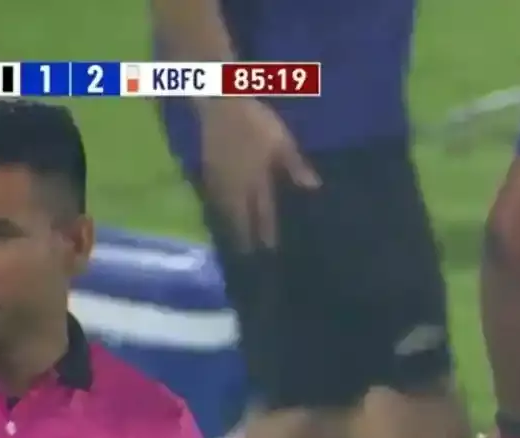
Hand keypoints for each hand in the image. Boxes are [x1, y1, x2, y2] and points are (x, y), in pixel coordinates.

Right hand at [198, 99, 319, 248]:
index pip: (262, 211)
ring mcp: (218, 177)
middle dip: (244, 234)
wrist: (219, 102)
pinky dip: (217, 207)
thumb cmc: (255, 121)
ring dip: (230, 224)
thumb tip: (313, 187)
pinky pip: (212, 195)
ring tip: (234, 238)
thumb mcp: (281, 141)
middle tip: (247, 252)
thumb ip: (295, 166)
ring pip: (224, 208)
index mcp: (256, 179)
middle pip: (240, 215)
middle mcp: (236, 184)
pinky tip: (219, 211)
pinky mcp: (206, 167)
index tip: (268, 248)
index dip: (266, 230)